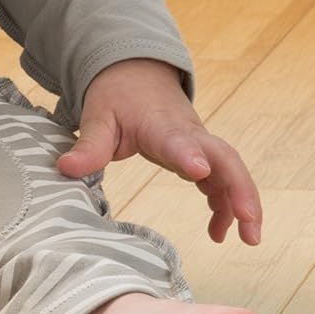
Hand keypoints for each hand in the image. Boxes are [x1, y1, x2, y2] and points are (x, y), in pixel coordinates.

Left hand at [56, 58, 262, 245]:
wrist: (135, 74)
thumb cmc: (116, 97)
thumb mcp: (97, 117)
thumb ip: (88, 146)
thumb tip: (64, 169)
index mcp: (159, 125)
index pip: (178, 139)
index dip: (189, 154)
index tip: (199, 171)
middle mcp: (188, 134)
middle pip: (225, 158)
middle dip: (241, 189)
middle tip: (250, 223)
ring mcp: (199, 144)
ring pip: (231, 170)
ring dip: (244, 202)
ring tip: (249, 239)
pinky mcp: (200, 154)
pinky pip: (221, 181)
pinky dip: (225, 205)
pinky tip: (219, 233)